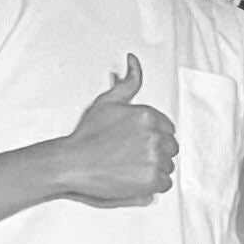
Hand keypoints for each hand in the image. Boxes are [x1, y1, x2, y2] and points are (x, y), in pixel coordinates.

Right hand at [64, 55, 177, 203]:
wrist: (72, 163)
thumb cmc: (87, 135)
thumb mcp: (107, 102)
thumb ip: (128, 82)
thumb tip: (133, 60)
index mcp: (148, 116)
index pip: (168, 128)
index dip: (153, 136)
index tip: (138, 142)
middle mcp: (155, 136)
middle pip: (170, 147)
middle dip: (156, 151)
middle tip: (132, 155)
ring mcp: (155, 158)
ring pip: (168, 165)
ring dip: (154, 167)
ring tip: (131, 166)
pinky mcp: (151, 180)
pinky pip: (165, 183)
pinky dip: (153, 183)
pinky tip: (134, 178)